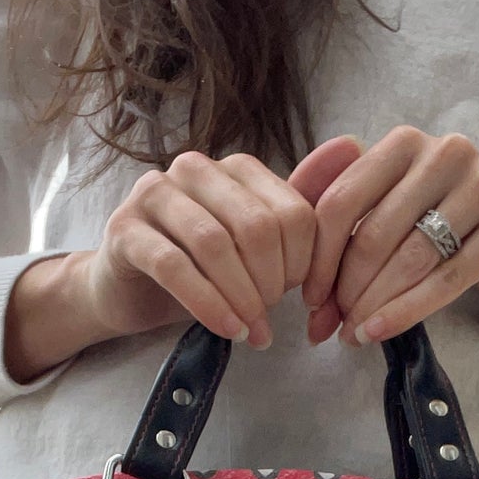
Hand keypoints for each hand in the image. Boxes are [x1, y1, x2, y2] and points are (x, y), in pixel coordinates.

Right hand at [83, 140, 364, 346]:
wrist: (128, 291)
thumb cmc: (200, 269)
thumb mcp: (257, 246)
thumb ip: (302, 206)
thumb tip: (354, 146)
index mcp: (234, 169)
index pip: (291, 212)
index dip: (302, 266)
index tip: (295, 298)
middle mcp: (193, 169)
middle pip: (255, 226)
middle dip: (271, 283)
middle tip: (269, 319)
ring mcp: (153, 194)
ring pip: (214, 243)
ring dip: (241, 297)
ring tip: (251, 331)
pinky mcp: (125, 230)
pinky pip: (173, 266)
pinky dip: (208, 305)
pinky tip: (228, 330)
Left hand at [286, 125, 478, 346]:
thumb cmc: (435, 229)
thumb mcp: (383, 217)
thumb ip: (335, 231)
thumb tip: (291, 282)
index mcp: (403, 143)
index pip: (342, 201)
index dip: (319, 257)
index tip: (310, 300)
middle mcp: (445, 152)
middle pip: (375, 232)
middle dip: (347, 288)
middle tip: (332, 326)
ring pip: (411, 257)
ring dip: (375, 304)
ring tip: (355, 334)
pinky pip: (448, 278)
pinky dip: (408, 311)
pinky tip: (381, 332)